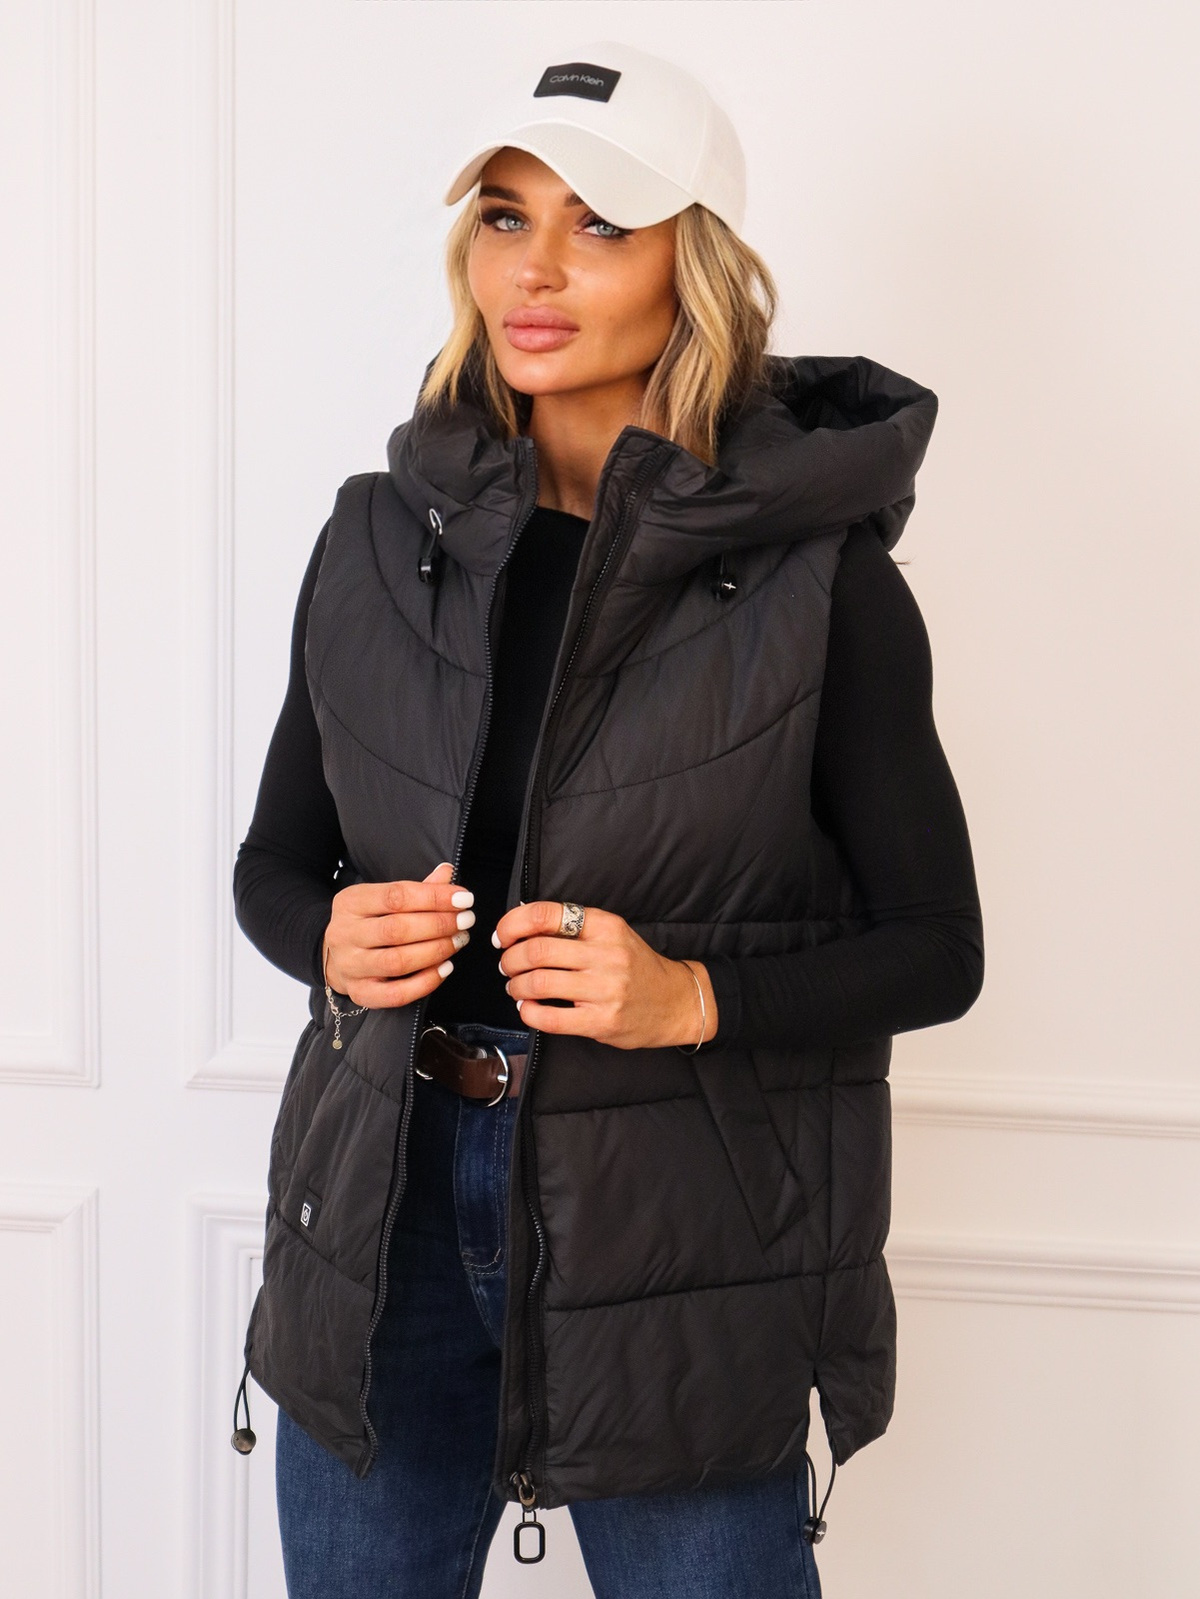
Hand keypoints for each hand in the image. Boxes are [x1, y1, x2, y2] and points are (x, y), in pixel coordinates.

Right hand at [321, 861, 474, 1008]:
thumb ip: (417, 889)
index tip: (464, 899)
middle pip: (397, 929)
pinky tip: (445, 968)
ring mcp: (350, 966)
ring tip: (458, 941)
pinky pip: (396, 994)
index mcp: (350, 902)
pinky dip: (426, 982)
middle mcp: (344, 934)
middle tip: (465, 921)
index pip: (396, 896)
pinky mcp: (359, 992)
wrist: (335, 955)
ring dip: (436, 951)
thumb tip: (447, 873)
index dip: (434, 897)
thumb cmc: (369, 922)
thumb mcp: (383, 898)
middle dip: (439, 925)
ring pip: (397, 962)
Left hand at [493, 901, 717, 1049]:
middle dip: (510, 959)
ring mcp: (605, 989)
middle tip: (507, 966)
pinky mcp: (602, 1021)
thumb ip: (573, 928)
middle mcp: (606, 954)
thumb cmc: (636, 967)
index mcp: (605, 926)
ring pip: (539, 983)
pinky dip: (529, 1013)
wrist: (674, 1002)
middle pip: (536, 950)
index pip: (546, 914)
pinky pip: (551, 1018)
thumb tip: (521, 924)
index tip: (502, 937)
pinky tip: (529, 1009)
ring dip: (516, 986)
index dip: (513, 924)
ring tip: (517, 988)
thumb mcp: (612, 934)